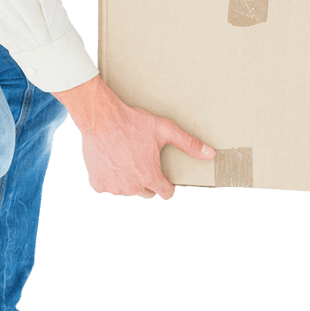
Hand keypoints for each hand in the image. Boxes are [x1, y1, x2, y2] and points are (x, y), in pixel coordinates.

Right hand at [53, 74, 214, 199]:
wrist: (100, 117)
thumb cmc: (133, 122)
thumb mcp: (164, 129)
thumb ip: (189, 144)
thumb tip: (211, 154)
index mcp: (151, 177)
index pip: (165, 193)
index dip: (166, 183)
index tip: (162, 174)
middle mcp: (133, 187)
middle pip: (146, 192)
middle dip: (146, 179)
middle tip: (140, 158)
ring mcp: (114, 187)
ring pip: (127, 189)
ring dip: (127, 179)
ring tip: (124, 156)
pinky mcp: (98, 184)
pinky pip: (108, 186)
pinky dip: (109, 177)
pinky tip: (111, 161)